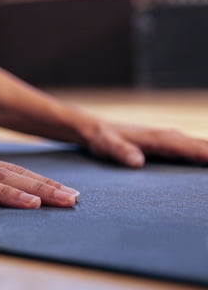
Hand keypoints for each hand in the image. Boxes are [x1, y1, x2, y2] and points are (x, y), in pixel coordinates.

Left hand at [80, 120, 207, 167]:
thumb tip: (137, 161)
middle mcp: (168, 136)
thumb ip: (119, 151)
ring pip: (200, 146)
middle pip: (201, 145)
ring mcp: (170, 139)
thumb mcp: (104, 145)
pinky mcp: (168, 144)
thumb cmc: (100, 138)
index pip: (188, 148)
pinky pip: (193, 149)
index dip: (205, 155)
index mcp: (157, 137)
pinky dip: (205, 153)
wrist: (94, 128)